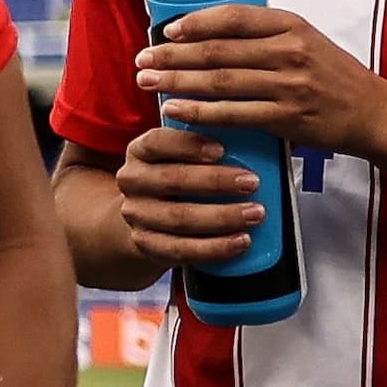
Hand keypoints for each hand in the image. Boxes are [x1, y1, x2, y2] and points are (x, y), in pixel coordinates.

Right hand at [111, 123, 266, 269]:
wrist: (147, 217)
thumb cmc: (176, 178)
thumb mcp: (179, 156)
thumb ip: (203, 148)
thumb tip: (247, 138)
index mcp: (140, 151)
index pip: (159, 142)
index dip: (189, 145)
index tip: (222, 149)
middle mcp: (132, 181)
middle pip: (172, 180)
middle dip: (215, 181)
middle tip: (252, 182)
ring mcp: (136, 214)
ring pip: (179, 217)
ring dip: (222, 216)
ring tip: (255, 213)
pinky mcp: (146, 244)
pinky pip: (182, 249)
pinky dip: (215, 247)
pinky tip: (241, 241)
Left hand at [137, 4, 386, 156]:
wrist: (373, 112)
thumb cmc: (333, 75)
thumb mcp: (305, 40)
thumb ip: (263, 35)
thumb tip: (207, 33)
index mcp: (291, 25)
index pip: (233, 17)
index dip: (195, 22)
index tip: (166, 30)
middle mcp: (289, 51)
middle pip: (218, 50)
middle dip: (173, 55)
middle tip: (143, 58)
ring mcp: (288, 85)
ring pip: (220, 82)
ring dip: (178, 81)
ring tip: (148, 81)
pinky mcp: (286, 116)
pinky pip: (233, 113)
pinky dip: (200, 112)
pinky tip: (176, 109)